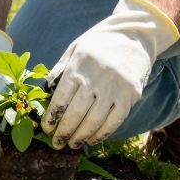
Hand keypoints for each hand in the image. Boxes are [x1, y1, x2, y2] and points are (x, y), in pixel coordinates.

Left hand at [44, 0, 178, 148]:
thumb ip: (60, 70)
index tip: (46, 129)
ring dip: (81, 137)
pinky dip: (101, 134)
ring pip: (94, 121)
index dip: (52, 118)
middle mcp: (97, 77)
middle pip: (76, 113)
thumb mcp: (75, 49)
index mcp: (79, 65)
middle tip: (56, 143)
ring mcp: (116, 88)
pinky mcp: (131, 96)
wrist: (135, 35)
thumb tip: (44, 94)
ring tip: (72, 144)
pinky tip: (91, 140)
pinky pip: (114, 121)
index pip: (61, 98)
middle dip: (64, 132)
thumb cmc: (99, 43)